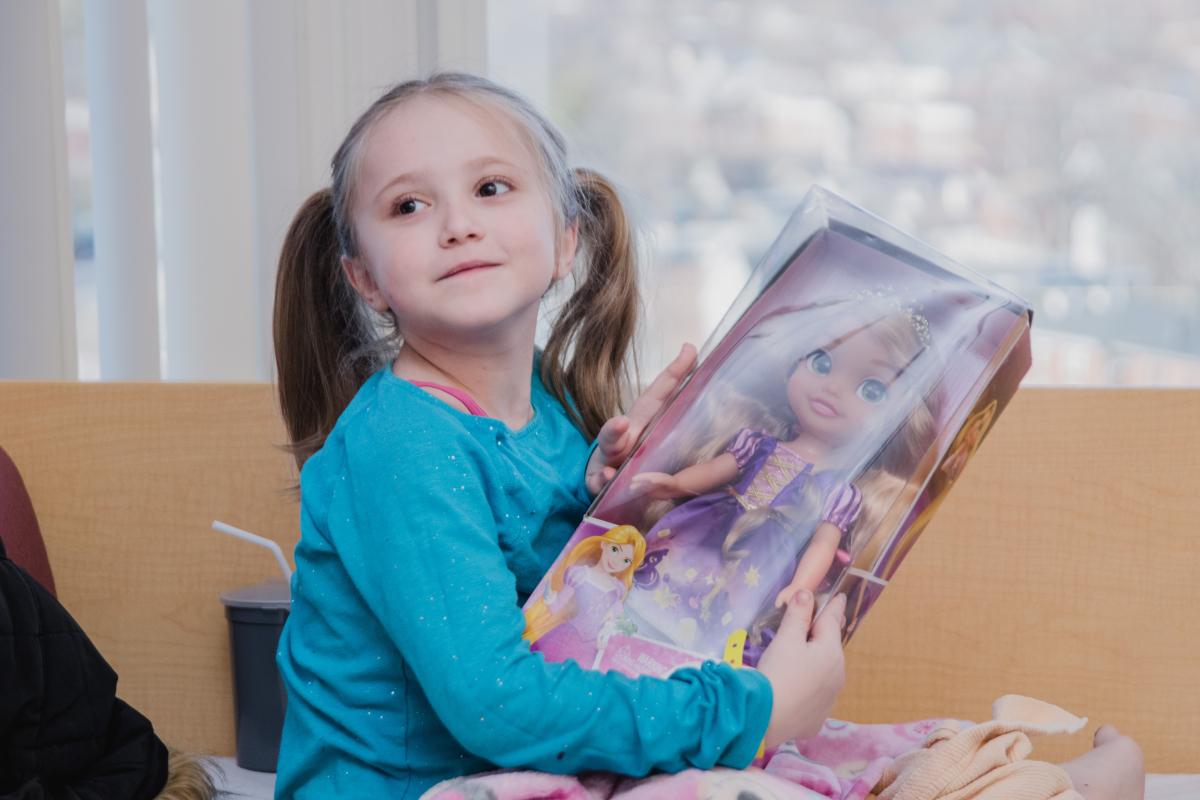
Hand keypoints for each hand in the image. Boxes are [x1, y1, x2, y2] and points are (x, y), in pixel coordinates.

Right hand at [585, 344, 696, 494]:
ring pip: (610, 440)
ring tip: (620, 425)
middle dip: (648, 390)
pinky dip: (602, 478)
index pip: (661, 393)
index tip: (691, 350)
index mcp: (642, 420)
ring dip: (614, 431)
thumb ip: (676, 409)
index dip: (677, 372)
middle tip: (646, 387)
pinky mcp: (598, 478)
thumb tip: (695, 361)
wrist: (601, 478)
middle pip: (633, 409)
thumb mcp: (654, 435)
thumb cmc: (634, 454)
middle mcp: (624, 432)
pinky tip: (607, 477)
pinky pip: (600, 479)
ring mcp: (609, 453)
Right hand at [756, 591, 846, 748]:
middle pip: (830, 648)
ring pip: (825, 673)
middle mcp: (837, 676)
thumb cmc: (778, 672)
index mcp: (831, 652)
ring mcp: (829, 700)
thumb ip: (798, 615)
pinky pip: (815, 696)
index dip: (833, 606)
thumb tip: (807, 594)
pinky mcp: (817, 718)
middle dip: (823, 636)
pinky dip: (808, 687)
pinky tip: (794, 688)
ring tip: (801, 658)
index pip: (832, 621)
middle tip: (817, 624)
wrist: (767, 719)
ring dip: (817, 663)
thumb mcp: (786, 639)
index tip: (840, 596)